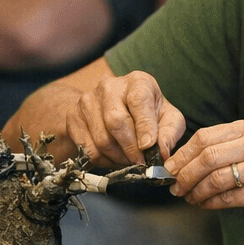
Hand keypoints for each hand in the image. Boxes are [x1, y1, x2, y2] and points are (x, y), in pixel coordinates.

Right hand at [63, 70, 186, 166]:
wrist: (111, 106)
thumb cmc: (146, 113)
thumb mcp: (167, 118)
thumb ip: (169, 133)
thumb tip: (162, 152)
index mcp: (137, 82)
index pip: (139, 101)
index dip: (144, 127)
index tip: (148, 147)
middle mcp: (109, 86)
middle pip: (116, 122)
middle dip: (130, 149)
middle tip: (140, 163)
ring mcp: (88, 101)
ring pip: (101, 139)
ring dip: (117, 158)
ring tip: (128, 161)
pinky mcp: (74, 117)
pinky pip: (87, 148)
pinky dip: (103, 161)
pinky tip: (113, 159)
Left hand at [164, 118, 243, 235]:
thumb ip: (228, 149)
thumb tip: (185, 161)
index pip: (206, 136)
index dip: (183, 154)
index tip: (170, 168)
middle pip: (207, 155)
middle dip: (184, 173)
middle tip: (175, 186)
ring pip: (215, 177)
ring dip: (195, 191)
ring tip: (189, 198)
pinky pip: (227, 197)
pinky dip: (210, 203)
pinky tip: (205, 205)